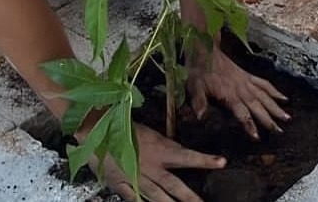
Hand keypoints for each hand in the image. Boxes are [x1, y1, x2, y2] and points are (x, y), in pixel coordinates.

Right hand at [96, 121, 224, 201]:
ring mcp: (136, 178)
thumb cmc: (123, 124)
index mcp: (160, 149)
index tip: (222, 162)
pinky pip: (136, 200)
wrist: (95, 129)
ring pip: (158, 197)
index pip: (188, 156)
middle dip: (190, 198)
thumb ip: (164, 145)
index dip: (205, 160)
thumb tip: (177, 152)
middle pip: (175, 186)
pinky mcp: (121, 186)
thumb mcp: (149, 133)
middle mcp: (151, 167)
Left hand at [186, 46, 289, 139]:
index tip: (257, 136)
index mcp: (228, 93)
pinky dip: (274, 91)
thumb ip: (199, 102)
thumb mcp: (194, 86)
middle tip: (279, 131)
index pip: (241, 112)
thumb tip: (200, 117)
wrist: (205, 50)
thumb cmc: (198, 70)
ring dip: (276, 106)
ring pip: (264, 95)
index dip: (249, 124)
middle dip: (269, 119)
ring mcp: (246, 81)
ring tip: (287, 117)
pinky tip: (284, 98)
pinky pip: (264, 83)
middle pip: (257, 105)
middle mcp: (241, 88)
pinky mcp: (248, 76)